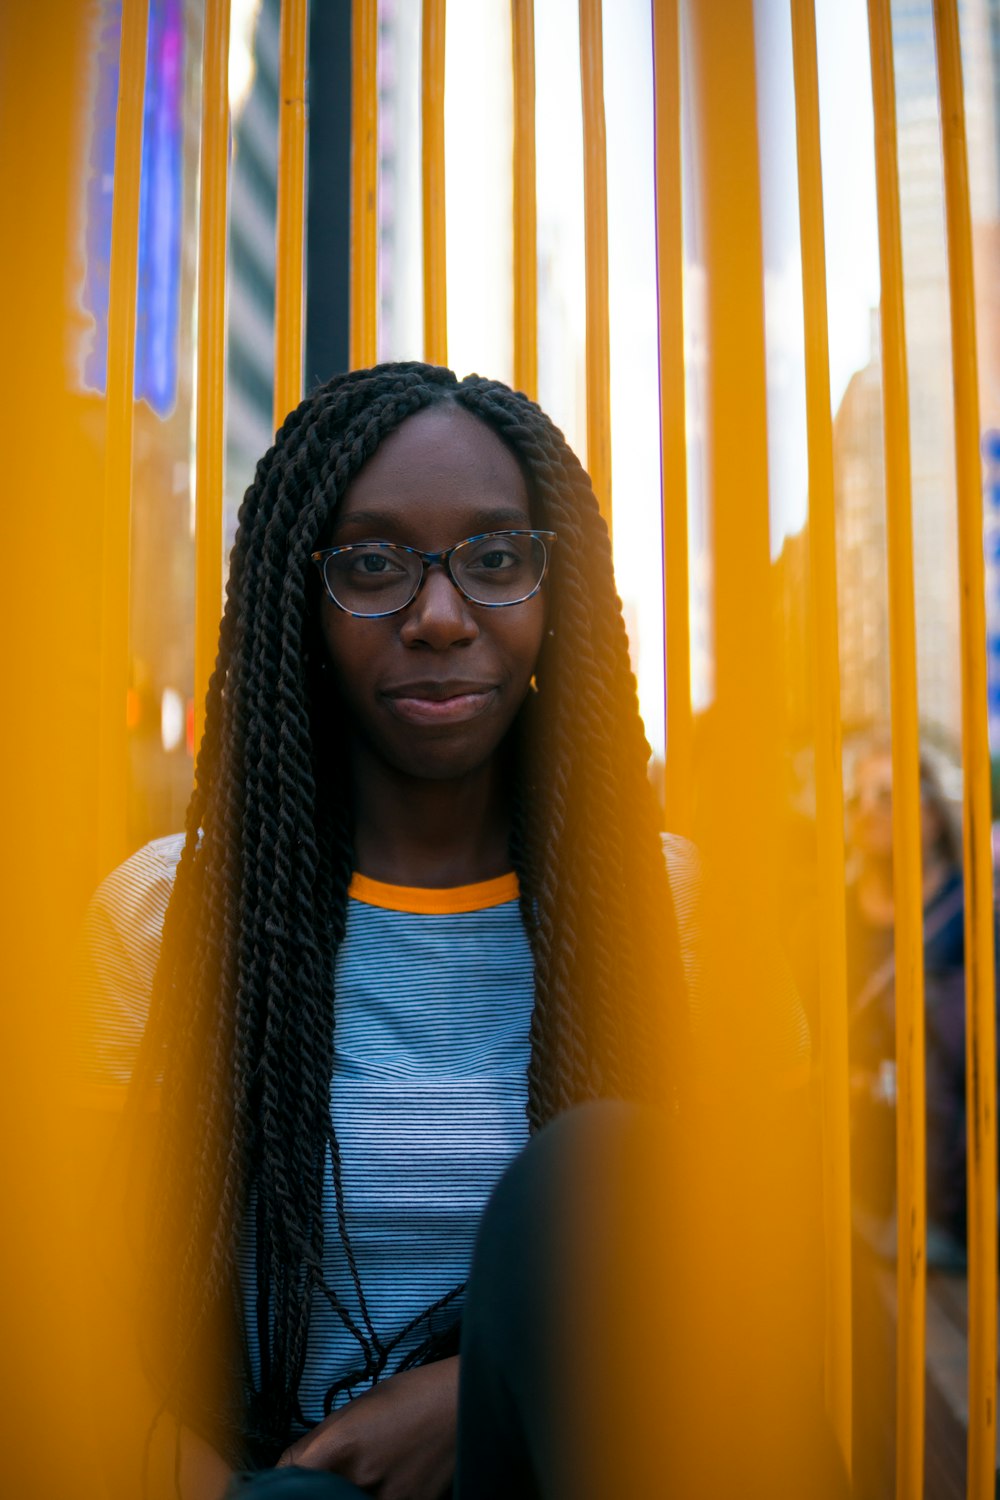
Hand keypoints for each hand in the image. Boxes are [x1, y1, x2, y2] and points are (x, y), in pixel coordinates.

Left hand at [277, 1356, 458, 1499]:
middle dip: (312, 1491)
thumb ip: (319, 1441)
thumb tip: (286, 1469)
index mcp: (342, 1443)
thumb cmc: (411, 1395)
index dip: (279, 1483)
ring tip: (361, 1473)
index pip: (290, 1478)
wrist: (466, 1402)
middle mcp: (360, 1478)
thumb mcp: (358, 1407)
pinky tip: (379, 1483)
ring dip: (343, 1493)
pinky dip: (371, 1498)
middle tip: (317, 1482)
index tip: (276, 1485)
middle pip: (316, 1498)